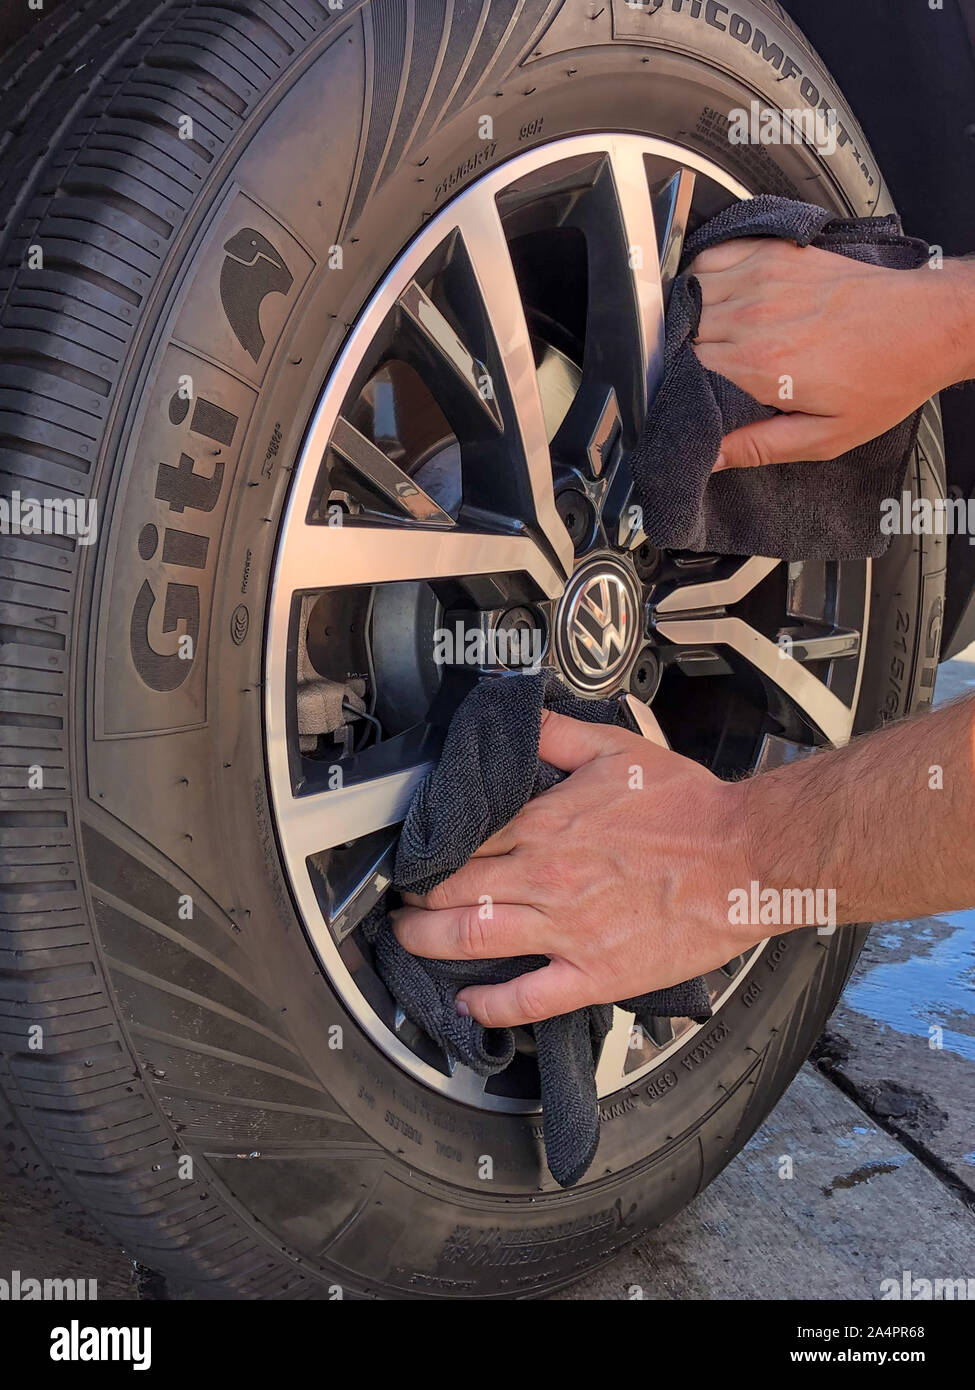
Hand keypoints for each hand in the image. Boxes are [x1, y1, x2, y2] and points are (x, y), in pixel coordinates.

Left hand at [390, 711, 754, 1026]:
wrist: (745, 857)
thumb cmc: (690, 807)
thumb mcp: (616, 748)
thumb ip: (555, 734)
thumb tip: (516, 716)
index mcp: (547, 824)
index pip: (464, 839)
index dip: (430, 849)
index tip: (416, 855)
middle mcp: (546, 877)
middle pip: (453, 890)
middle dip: (415, 898)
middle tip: (401, 902)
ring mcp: (567, 929)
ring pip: (473, 938)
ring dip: (428, 943)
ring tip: (410, 942)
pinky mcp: (595, 972)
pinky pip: (529, 998)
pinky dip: (491, 1006)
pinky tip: (468, 1005)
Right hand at [689, 238, 970, 470]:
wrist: (928, 325)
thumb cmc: (884, 377)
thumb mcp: (825, 436)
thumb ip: (760, 446)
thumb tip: (711, 457)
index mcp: (761, 365)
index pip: (684, 371)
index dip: (679, 386)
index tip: (689, 397)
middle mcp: (756, 315)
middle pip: (682, 332)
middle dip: (682, 353)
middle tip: (700, 371)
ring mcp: (765, 277)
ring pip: (691, 291)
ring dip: (689, 314)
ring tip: (706, 335)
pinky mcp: (778, 254)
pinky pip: (714, 254)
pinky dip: (703, 272)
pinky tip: (716, 294)